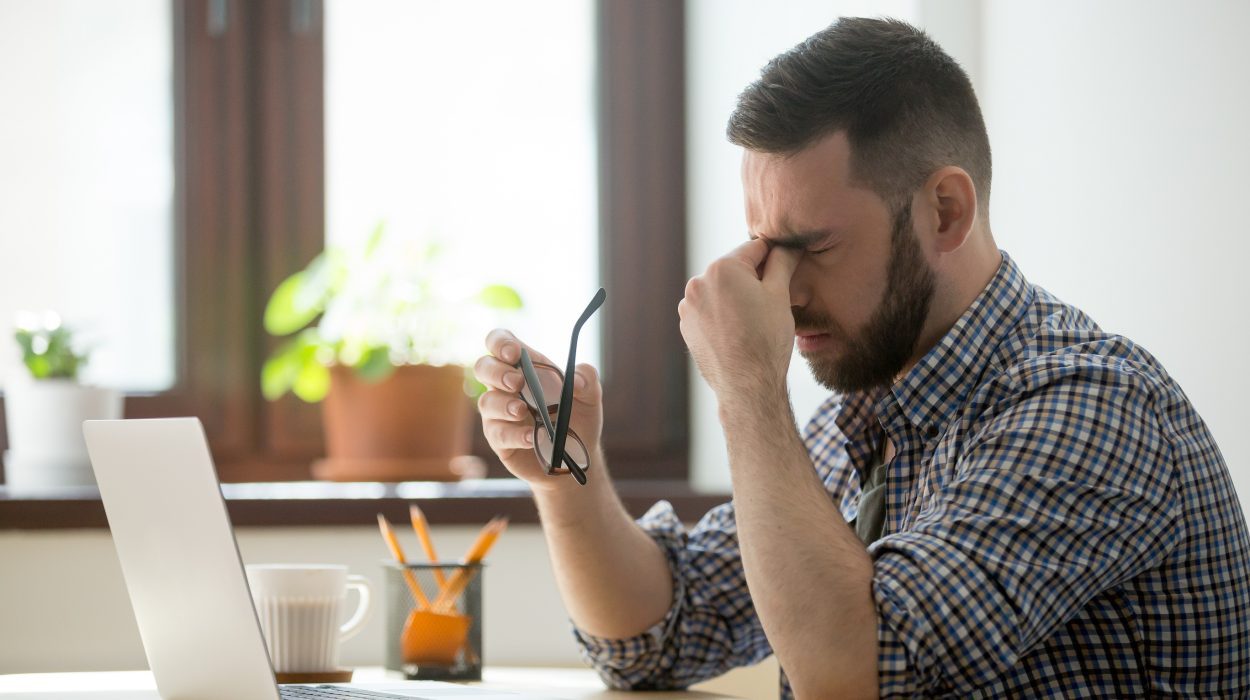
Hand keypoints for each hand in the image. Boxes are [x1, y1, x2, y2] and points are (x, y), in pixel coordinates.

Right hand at [474, 329, 603, 490]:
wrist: (576, 458)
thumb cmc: (578, 419)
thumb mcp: (590, 397)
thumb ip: (588, 380)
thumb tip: (576, 379)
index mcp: (525, 367)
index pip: (500, 343)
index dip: (501, 342)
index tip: (515, 353)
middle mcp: (506, 387)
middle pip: (484, 367)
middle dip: (497, 371)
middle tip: (517, 382)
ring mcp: (499, 414)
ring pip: (486, 402)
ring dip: (503, 404)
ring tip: (521, 410)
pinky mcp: (500, 440)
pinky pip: (498, 433)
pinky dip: (514, 434)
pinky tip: (531, 436)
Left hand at [678, 239, 799, 399]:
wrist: (747, 385)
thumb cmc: (767, 339)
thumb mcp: (780, 295)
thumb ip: (782, 262)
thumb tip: (788, 244)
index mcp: (721, 268)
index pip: (754, 248)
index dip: (774, 257)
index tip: (786, 267)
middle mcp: (697, 282)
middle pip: (734, 270)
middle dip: (752, 279)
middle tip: (771, 302)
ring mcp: (688, 306)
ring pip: (720, 290)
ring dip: (736, 297)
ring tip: (754, 321)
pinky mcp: (686, 326)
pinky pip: (709, 310)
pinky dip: (723, 314)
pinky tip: (738, 332)